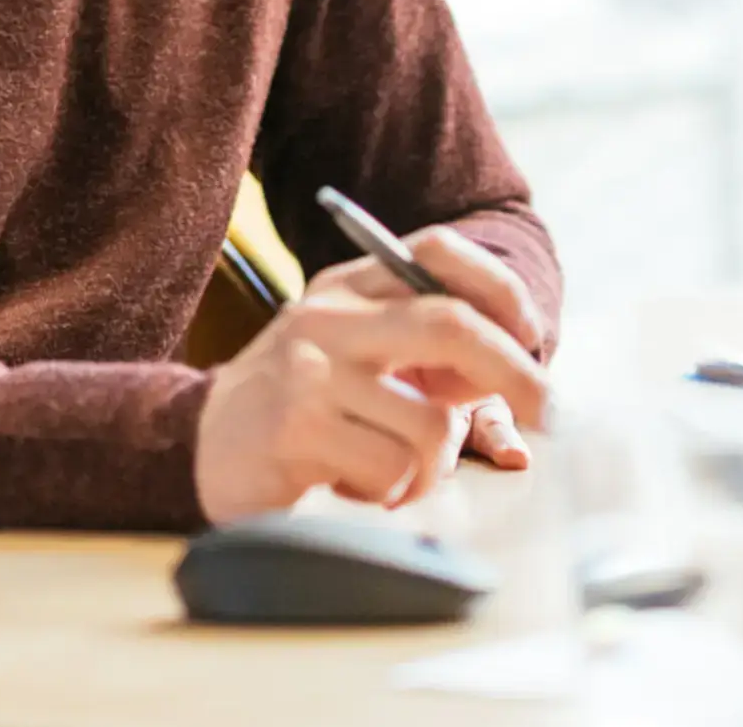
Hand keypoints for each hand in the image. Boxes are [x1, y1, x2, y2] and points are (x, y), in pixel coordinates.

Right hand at [192, 226, 551, 521]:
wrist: (196, 446)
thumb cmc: (297, 410)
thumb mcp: (353, 360)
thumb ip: (423, 355)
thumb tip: (514, 375)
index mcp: (347, 288)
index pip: (436, 252)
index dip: (499, 287)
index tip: (533, 336)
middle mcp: (328, 316)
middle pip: (450, 324)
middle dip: (515, 373)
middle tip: (547, 415)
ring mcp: (309, 368)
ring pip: (429, 421)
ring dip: (433, 466)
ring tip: (396, 474)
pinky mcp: (297, 426)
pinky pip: (392, 466)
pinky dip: (391, 491)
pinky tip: (353, 484)